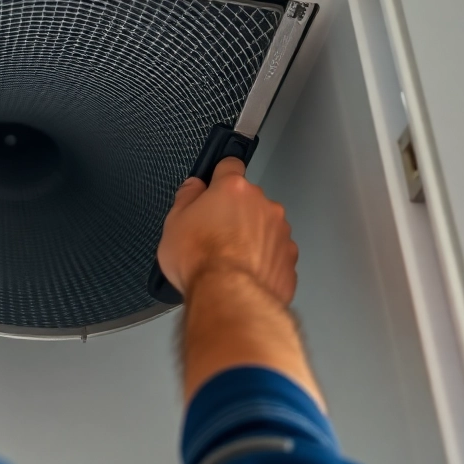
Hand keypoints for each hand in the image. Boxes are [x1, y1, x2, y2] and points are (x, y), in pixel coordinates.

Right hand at [156, 157, 297, 304]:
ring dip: (253, 238)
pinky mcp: (289, 259)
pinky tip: (247, 275)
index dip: (221, 176)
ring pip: (265, 227)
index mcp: (233, 189)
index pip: (230, 166)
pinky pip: (275, 254)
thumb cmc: (199, 260)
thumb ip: (186, 198)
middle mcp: (263, 205)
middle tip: (216, 236)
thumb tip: (193, 186)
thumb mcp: (173, 224)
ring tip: (232, 262)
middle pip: (249, 201)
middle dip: (235, 214)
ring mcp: (281, 232)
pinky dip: (264, 261)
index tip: (215, 187)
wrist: (229, 297)